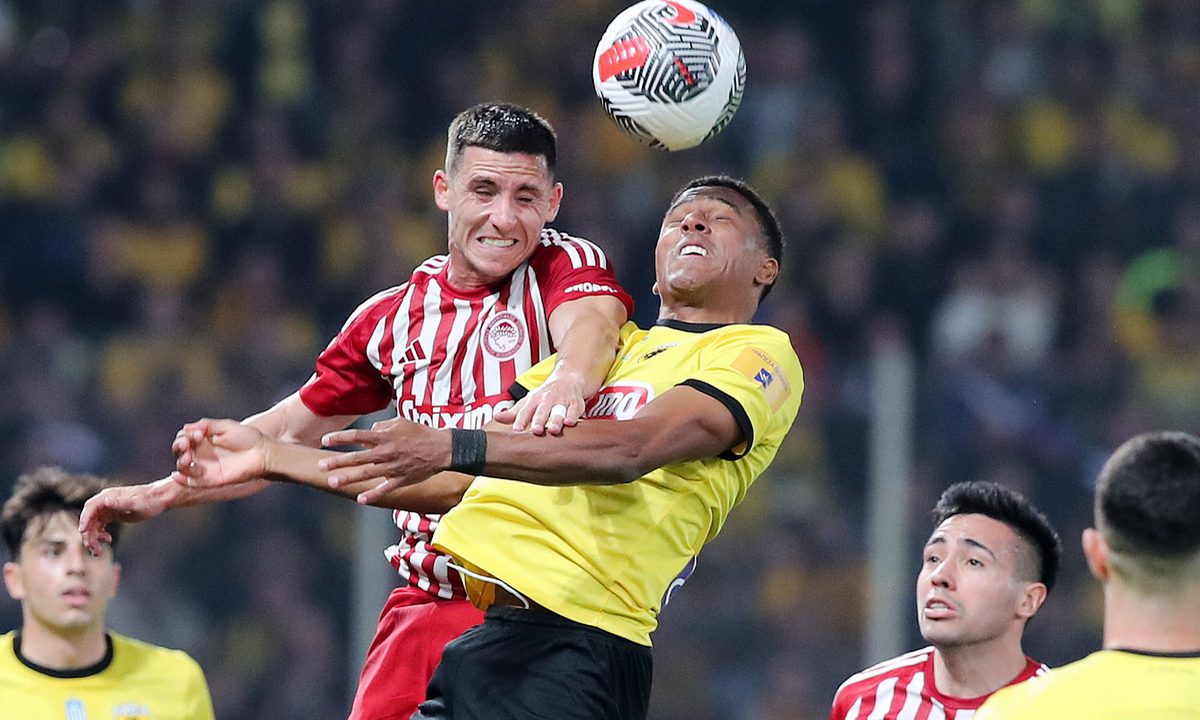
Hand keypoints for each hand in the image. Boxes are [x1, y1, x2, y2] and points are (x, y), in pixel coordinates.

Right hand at [79, 483, 173, 554]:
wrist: (159, 499)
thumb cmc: (150, 501)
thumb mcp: (137, 504)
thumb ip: (121, 503)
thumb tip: (107, 501)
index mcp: (108, 496)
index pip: (90, 507)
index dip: (85, 519)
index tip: (82, 531)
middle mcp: (105, 501)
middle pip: (89, 518)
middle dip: (88, 534)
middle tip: (93, 548)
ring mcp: (108, 508)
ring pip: (93, 524)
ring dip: (93, 537)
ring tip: (98, 551)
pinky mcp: (112, 514)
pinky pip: (100, 526)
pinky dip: (100, 534)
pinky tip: (108, 540)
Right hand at [170, 419, 268, 487]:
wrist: (263, 453)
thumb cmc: (247, 437)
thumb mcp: (226, 427)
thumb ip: (207, 425)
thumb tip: (186, 427)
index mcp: (203, 441)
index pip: (184, 438)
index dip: (185, 436)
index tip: (198, 434)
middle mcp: (201, 454)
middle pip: (180, 452)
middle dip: (179, 446)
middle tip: (187, 443)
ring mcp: (204, 468)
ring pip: (183, 467)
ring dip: (181, 461)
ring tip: (187, 456)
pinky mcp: (210, 480)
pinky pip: (191, 482)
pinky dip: (181, 480)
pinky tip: (177, 475)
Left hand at [319, 417, 444, 497]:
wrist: (442, 449)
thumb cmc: (421, 433)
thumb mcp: (401, 422)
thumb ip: (382, 425)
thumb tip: (370, 429)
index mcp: (385, 437)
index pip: (357, 436)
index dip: (340, 438)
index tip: (325, 440)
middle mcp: (386, 452)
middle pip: (357, 457)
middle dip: (337, 462)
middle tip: (320, 466)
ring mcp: (393, 467)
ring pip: (366, 474)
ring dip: (348, 478)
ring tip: (332, 482)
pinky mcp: (401, 479)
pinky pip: (385, 489)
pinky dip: (373, 495)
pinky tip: (360, 500)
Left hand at [494, 369, 585, 434]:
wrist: (568, 378)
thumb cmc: (546, 394)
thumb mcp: (529, 401)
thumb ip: (514, 413)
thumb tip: (496, 418)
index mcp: (534, 399)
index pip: (525, 410)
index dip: (521, 420)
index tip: (516, 429)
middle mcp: (547, 399)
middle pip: (542, 410)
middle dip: (540, 420)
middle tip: (536, 430)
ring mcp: (562, 400)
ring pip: (559, 410)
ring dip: (556, 419)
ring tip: (554, 429)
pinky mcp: (576, 402)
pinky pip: (575, 409)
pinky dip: (573, 415)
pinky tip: (570, 423)